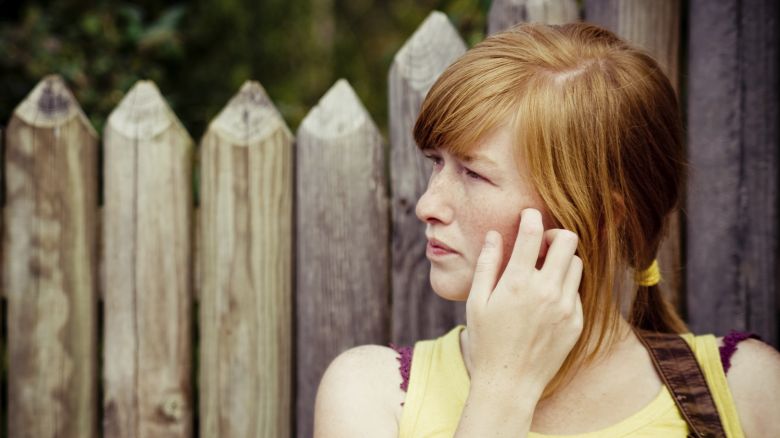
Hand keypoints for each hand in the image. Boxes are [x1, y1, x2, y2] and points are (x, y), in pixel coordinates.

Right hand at [465, 208, 583, 400]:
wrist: (510, 383)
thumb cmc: (486, 341)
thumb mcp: (477, 301)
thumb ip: (487, 264)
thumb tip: (494, 234)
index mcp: (518, 282)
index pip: (533, 232)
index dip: (530, 217)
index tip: (527, 216)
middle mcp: (547, 291)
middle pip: (567, 240)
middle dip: (554, 235)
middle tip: (540, 245)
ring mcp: (566, 307)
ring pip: (576, 263)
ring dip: (561, 260)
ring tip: (543, 272)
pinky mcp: (577, 321)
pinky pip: (577, 291)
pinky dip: (564, 287)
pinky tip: (546, 301)